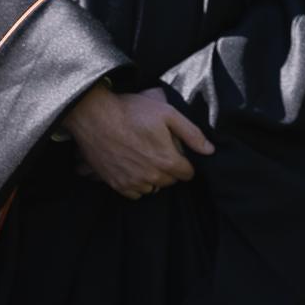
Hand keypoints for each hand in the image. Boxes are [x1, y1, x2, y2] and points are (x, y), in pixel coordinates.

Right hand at [63, 84, 212, 199]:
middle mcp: (152, 177)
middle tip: (157, 150)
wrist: (94, 116)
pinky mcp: (116, 184)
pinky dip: (136, 184)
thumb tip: (210, 150)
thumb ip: (191, 133)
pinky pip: (135, 193)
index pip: (187, 173)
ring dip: (153, 177)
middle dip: (169, 168)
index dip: (185, 162)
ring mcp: (133, 182)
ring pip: (153, 188)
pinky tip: (132, 167)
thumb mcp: (167, 113)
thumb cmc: (131, 111)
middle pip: (170, 181)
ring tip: (144, 157)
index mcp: (167, 161)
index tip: (176, 151)